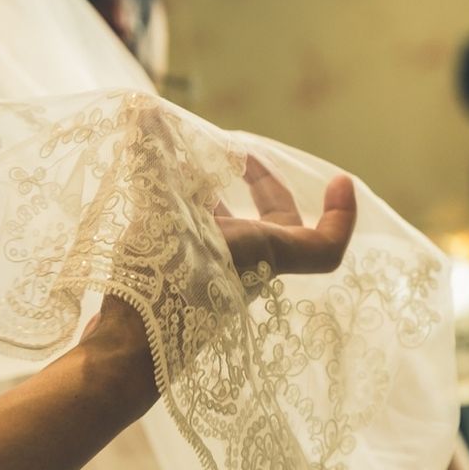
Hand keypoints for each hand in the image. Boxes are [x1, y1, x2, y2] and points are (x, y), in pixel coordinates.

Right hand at [80, 158, 356, 418]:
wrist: (127, 357)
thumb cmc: (161, 287)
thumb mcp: (161, 213)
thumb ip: (155, 162)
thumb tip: (144, 112)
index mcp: (262, 255)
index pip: (324, 245)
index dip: (341, 214)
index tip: (338, 178)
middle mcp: (248, 273)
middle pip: (277, 230)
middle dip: (265, 189)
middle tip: (240, 160)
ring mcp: (220, 288)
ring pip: (236, 238)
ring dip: (220, 203)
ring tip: (189, 172)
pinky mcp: (190, 296)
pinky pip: (206, 251)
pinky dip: (193, 222)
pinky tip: (160, 204)